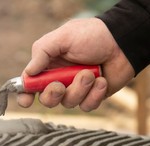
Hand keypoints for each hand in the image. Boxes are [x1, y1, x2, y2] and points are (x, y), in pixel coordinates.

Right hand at [17, 18, 134, 111]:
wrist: (123, 41)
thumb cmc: (92, 35)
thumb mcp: (62, 37)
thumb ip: (42, 53)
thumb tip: (27, 73)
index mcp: (48, 65)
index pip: (30, 85)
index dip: (25, 95)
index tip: (27, 100)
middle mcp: (59, 79)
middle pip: (47, 99)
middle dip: (53, 94)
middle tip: (60, 85)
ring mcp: (76, 89)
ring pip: (68, 103)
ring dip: (79, 89)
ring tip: (90, 73)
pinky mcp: (92, 97)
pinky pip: (86, 106)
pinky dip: (94, 94)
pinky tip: (102, 80)